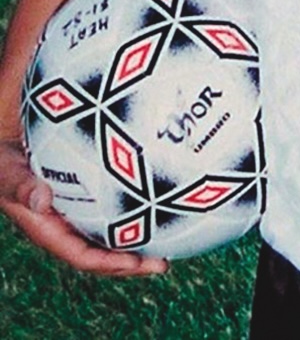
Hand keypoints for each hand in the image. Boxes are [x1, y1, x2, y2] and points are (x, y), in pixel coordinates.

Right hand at [0, 138, 167, 275]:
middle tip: (163, 263)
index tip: (134, 263)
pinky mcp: (86, 197)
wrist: (6, 148)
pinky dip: (133, 214)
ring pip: (109, 235)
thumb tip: (40, 199)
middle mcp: (65, 226)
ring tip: (170, 245)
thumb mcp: (7, 171)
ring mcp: (76, 214)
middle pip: (101, 252)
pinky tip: (158, 207)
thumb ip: (20, 185)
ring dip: (137, 242)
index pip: (80, 254)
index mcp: (47, 228)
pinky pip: (111, 213)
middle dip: (131, 262)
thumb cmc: (4, 159)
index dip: (107, 262)